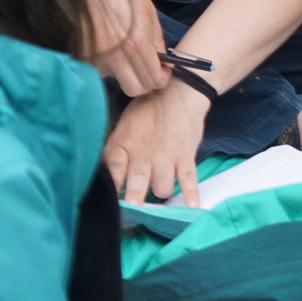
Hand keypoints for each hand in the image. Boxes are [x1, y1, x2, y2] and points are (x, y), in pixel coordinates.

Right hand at [80, 0, 169, 96]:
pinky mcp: (78, 54)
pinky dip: (103, 60)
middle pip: (135, 89)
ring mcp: (93, 56)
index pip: (154, 80)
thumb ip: (155, 36)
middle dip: (144, 81)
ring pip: (114, 77)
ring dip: (120, 68)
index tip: (161, 71)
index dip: (161, 78)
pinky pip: (97, 67)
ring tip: (117, 43)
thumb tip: (162, 59)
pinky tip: (101, 39)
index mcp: (134, 40)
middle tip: (144, 67)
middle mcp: (113, 54)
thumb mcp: (143, 4)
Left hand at [106, 80, 209, 205]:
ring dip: (161, 192)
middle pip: (136, 183)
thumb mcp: (124, 125)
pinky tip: (192, 207)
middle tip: (133, 208)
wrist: (177, 91)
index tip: (109, 201)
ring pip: (162, 188)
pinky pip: (189, 180)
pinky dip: (191, 195)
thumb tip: (110, 175)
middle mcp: (143, 153)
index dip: (111, 186)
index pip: (112, 169)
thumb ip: (117, 150)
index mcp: (123, 143)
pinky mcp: (185, 156)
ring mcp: (166, 156)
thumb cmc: (147, 110)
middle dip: (134, 198)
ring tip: (159, 192)